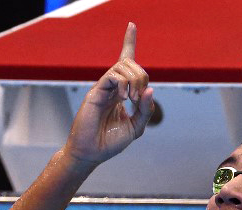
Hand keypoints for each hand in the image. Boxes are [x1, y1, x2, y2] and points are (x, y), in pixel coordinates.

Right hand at [63, 22, 154, 167]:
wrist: (91, 153)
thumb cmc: (111, 142)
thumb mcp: (136, 127)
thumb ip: (145, 110)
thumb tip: (150, 90)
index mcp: (121, 92)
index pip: (126, 62)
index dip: (129, 42)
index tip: (132, 24)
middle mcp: (112, 87)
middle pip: (131, 64)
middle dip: (142, 76)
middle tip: (138, 98)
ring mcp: (103, 88)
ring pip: (122, 67)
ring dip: (134, 81)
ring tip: (131, 100)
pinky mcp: (95, 92)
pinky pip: (112, 76)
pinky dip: (123, 85)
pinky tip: (123, 98)